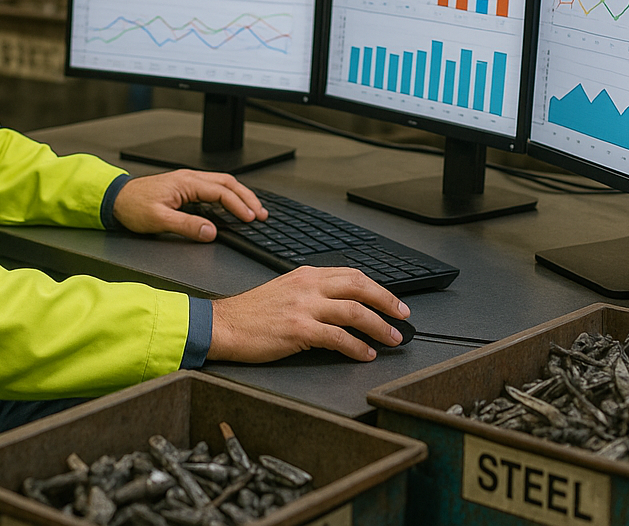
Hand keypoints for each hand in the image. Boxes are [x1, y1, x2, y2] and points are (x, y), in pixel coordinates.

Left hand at [112, 169, 266, 240]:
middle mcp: (189, 178)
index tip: (251, 218)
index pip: (221, 192)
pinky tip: (232, 206)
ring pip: (222, 184)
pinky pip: (213, 188)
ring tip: (253, 210)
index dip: (238, 206)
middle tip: (261, 213)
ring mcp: (188, 182)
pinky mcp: (185, 187)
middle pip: (227, 183)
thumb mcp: (159, 220)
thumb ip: (187, 225)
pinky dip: (228, 196)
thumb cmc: (133, 207)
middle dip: (247, 197)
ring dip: (240, 195)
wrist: (116, 199)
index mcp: (186, 183)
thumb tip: (211, 231)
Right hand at [208, 265, 410, 362]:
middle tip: (403, 316)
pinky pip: (338, 337)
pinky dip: (357, 347)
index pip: (351, 274)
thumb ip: (312, 292)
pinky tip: (365, 354)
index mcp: (306, 275)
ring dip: (379, 326)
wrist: (225, 325)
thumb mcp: (285, 290)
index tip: (392, 301)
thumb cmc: (252, 313)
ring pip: (354, 311)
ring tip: (391, 338)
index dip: (378, 288)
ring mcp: (304, 307)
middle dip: (387, 301)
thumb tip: (342, 304)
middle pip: (359, 286)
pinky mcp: (299, 330)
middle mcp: (308, 286)